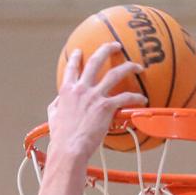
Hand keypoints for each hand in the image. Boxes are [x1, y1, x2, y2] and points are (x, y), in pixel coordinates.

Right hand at [47, 43, 146, 160]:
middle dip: (107, 49)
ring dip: (128, 67)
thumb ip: (56, 105)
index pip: (72, 68)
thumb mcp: (53, 117)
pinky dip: (136, 97)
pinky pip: (125, 97)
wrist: (69, 148)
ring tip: (138, 66)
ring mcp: (94, 96)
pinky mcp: (106, 107)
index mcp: (67, 91)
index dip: (76, 57)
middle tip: (116, 45)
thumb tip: (58, 101)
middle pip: (96, 61)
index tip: (79, 51)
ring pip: (115, 74)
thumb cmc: (61, 137)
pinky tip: (142, 98)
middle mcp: (81, 89)